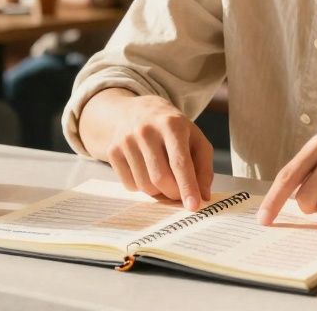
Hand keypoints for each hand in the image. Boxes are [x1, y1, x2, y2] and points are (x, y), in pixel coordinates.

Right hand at [91, 92, 213, 210]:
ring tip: (164, 176)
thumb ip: (204, 167)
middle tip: (181, 195)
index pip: (180, 162)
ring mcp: (126, 140)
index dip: (188, 186)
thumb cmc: (172, 128)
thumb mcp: (195, 138)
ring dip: (159, 191)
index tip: (194, 207)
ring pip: (145, 185)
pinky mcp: (113, 151)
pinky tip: (146, 171)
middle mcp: (146, 131)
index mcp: (172, 124)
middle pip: (161, 178)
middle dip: (174, 193)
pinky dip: (142, 187)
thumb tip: (203, 196)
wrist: (137, 110)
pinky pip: (130, 185)